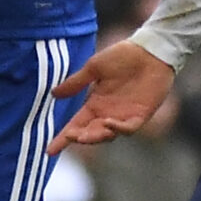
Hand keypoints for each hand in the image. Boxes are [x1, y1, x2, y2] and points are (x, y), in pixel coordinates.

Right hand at [49, 40, 175, 153]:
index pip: (76, 125)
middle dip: (79, 137)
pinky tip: (109, 123)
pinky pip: (129, 128)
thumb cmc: (123, 56)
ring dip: (96, 136)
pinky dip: (119, 128)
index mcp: (95, 104)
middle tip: (71, 137)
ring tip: (84, 135)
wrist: (150, 50)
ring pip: (107, 135)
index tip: (50, 151)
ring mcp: (124, 116)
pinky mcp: (140, 115)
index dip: (63, 138)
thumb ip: (76, 83)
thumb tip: (53, 94)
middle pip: (90, 133)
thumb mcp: (94, 68)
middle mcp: (108, 114)